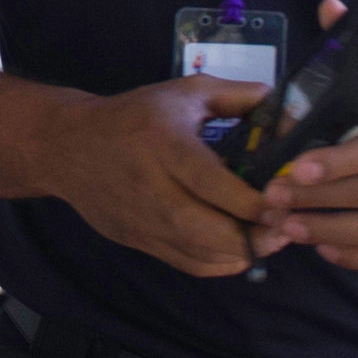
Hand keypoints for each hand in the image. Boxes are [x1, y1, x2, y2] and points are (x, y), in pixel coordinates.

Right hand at [41, 72, 282, 277]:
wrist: (68, 146)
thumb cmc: (134, 116)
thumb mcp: (183, 93)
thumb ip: (236, 97)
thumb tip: (288, 111)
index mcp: (163, 144)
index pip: (212, 184)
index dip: (254, 202)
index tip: (284, 201)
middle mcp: (150, 187)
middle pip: (208, 230)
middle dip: (255, 236)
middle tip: (285, 227)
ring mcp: (142, 220)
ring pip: (201, 254)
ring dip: (243, 252)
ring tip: (268, 237)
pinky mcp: (138, 241)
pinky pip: (188, 264)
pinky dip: (220, 262)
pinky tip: (238, 248)